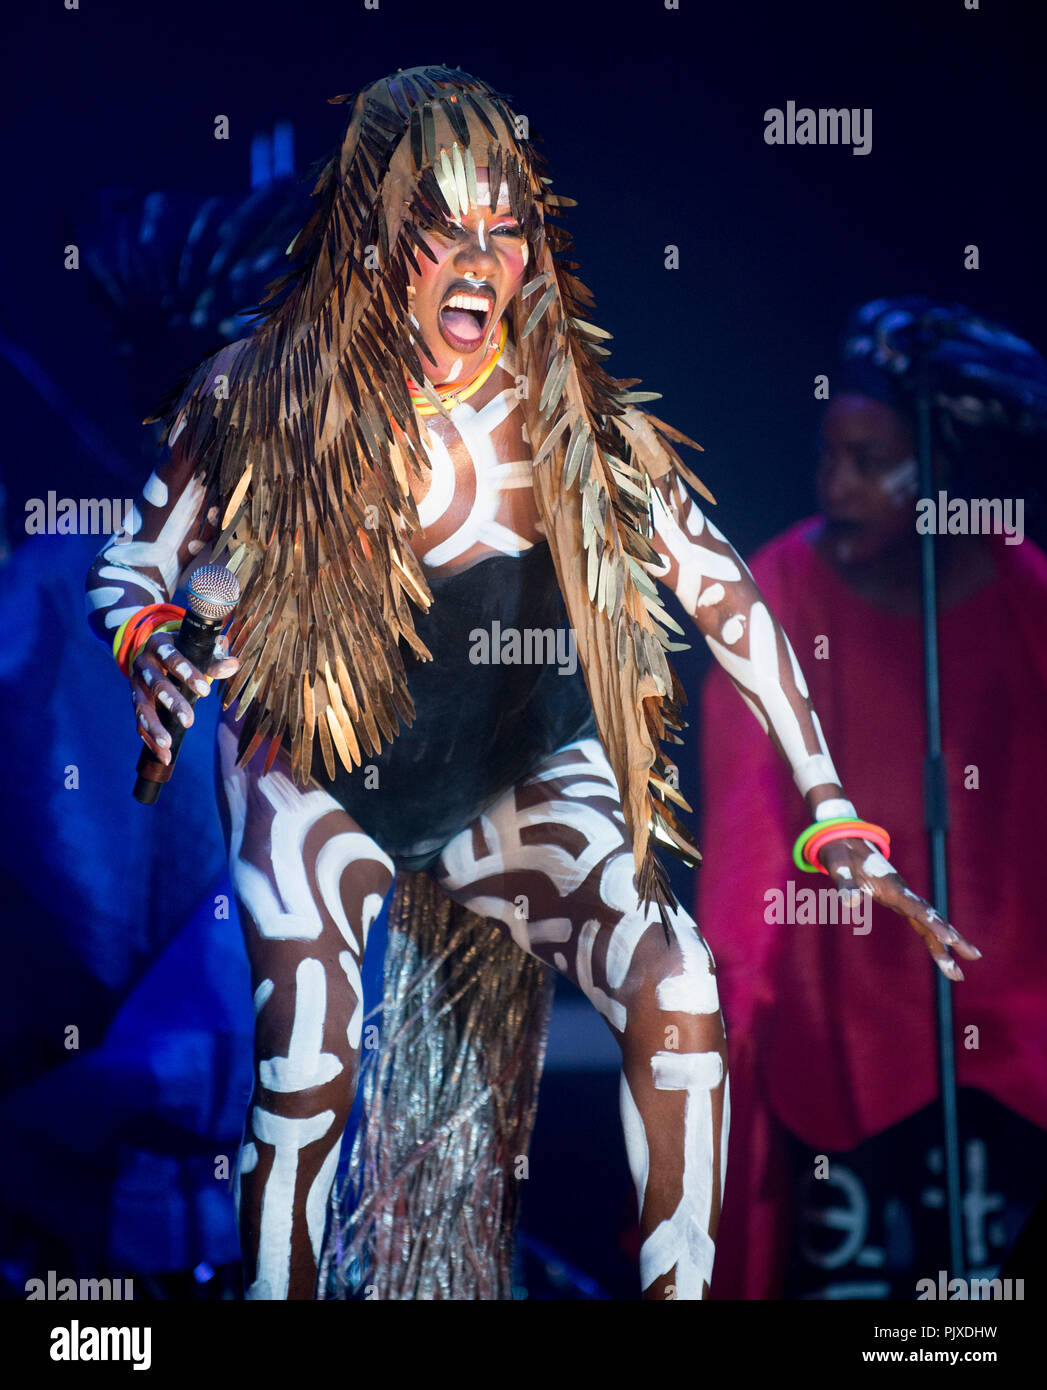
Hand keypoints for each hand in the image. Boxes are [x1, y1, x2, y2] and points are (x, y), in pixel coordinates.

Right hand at [129, 630, 240, 764]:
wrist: (160, 652)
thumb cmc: (187, 650)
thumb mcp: (200, 650)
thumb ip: (215, 659)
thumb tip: (233, 664)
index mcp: (159, 645)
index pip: (171, 657)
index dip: (187, 673)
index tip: (206, 691)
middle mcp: (143, 663)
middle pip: (156, 684)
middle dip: (172, 703)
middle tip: (189, 721)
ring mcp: (136, 684)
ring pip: (142, 707)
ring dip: (154, 727)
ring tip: (167, 745)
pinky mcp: (136, 702)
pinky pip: (140, 724)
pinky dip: (151, 741)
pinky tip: (164, 757)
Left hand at [817, 838, 981, 980]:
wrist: (846, 839)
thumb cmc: (842, 854)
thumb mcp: (839, 867)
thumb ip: (845, 885)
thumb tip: (850, 904)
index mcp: (892, 888)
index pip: (918, 910)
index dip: (935, 925)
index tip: (951, 939)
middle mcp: (903, 894)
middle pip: (932, 920)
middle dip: (952, 943)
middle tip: (971, 964)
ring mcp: (903, 898)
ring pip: (929, 924)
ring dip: (945, 947)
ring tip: (958, 973)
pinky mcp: (898, 900)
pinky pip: (920, 922)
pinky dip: (933, 937)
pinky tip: (944, 950)